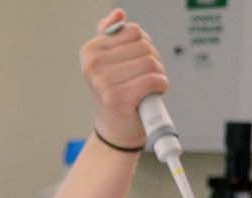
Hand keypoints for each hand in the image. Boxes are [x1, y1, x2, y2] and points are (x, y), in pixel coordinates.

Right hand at [80, 9, 168, 148]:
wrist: (116, 129)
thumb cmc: (116, 94)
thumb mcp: (110, 61)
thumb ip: (113, 35)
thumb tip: (118, 14)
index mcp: (90, 51)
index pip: (133, 31)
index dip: (142, 46)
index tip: (133, 63)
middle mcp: (93, 65)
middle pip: (144, 45)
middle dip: (151, 60)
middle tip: (141, 77)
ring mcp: (103, 82)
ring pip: (151, 62)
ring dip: (157, 75)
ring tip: (145, 87)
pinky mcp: (118, 98)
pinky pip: (154, 79)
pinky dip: (160, 87)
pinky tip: (151, 94)